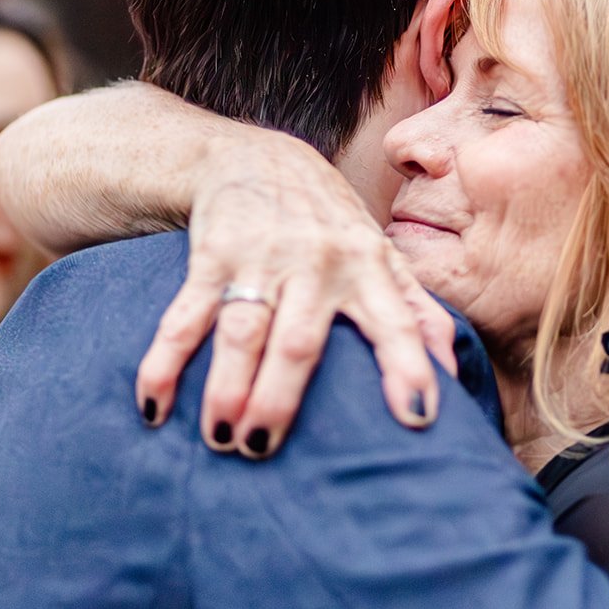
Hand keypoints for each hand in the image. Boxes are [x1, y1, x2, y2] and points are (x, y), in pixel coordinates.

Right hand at [135, 131, 456, 454]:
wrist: (259, 158)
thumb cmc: (332, 225)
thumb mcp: (382, 257)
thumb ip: (418, 313)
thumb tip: (456, 378)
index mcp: (368, 268)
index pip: (396, 321)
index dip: (408, 366)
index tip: (416, 417)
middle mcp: (318, 265)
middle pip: (300, 342)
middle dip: (281, 397)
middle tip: (263, 450)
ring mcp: (262, 260)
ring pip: (242, 332)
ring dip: (226, 388)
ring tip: (221, 440)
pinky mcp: (212, 257)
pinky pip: (185, 316)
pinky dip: (164, 361)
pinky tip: (153, 406)